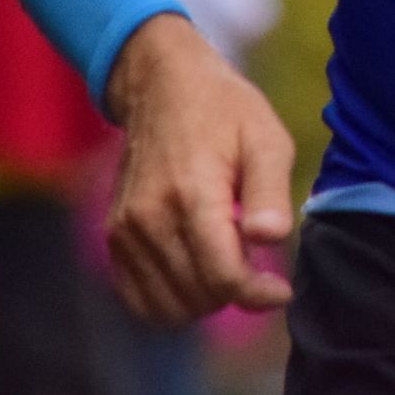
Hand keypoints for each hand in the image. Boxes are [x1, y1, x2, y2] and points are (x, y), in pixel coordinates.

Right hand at [103, 14, 297, 322]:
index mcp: (191, 192)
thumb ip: (269, 191)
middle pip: (200, 296)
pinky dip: (173, 302)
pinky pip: (141, 302)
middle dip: (236, 291)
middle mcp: (149, 218)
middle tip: (255, 262)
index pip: (223, 275)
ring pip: (171, 308)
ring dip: (206, 299)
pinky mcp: (114, 239)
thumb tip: (271, 238)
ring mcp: (126, 231)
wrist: (161, 87)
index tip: (281, 288)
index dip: (258, 294)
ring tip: (226, 262)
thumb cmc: (225, 111)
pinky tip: (197, 272)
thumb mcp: (265, 138)